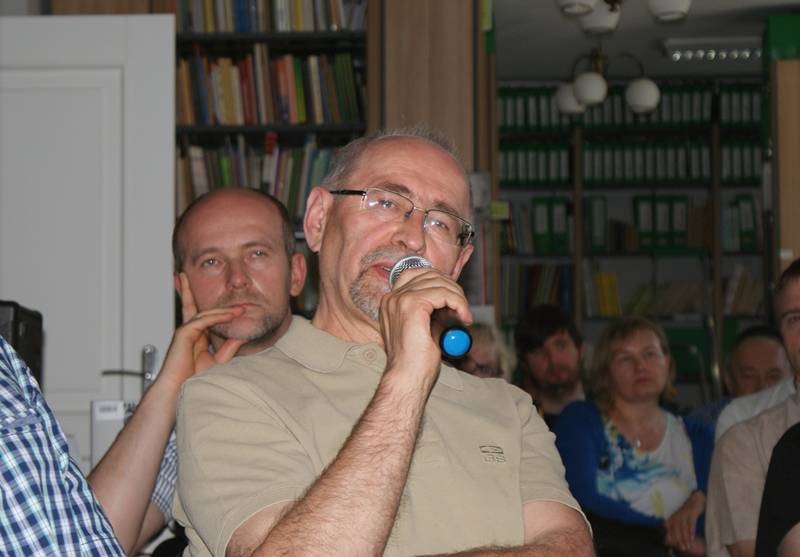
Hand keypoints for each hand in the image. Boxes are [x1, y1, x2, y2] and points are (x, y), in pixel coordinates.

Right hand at [155, 273, 245, 392]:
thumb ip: (229, 348)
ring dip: (223, 310)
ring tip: (240, 309)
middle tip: (225, 296)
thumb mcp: (218, 360)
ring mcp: (186, 331)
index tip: (238, 309)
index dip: (219, 310)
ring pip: (205, 313)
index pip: (206, 317)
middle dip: (199, 295)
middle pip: (193, 306)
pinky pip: (203, 320)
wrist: (180, 389)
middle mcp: (189, 331)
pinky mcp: (184, 333)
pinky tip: (230, 315)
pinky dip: (218, 317)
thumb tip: (243, 337)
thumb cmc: (194, 379)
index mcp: (196, 337)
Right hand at [379, 268, 471, 387]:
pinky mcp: (411, 305)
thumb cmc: (416, 361)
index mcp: (391, 302)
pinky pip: (442, 294)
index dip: (440, 282)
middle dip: (452, 288)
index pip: (418, 274)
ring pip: (438, 283)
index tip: (454, 300)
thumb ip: (432, 311)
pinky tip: (463, 317)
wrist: (408, 378)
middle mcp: (392, 297)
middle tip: (462, 308)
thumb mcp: (424, 328)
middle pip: (429, 275)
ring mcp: (400, 300)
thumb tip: (452, 300)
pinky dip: (458, 303)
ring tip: (464, 315)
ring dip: (458, 297)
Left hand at [664, 490, 705, 553]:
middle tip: (683, 548)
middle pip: (676, 529)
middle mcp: (676, 516)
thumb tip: (672, 534)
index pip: (669, 528)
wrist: (695, 499)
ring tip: (688, 545)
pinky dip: (691, 531)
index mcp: (673, 517)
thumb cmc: (688, 511)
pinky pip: (691, 523)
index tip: (672, 545)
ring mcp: (683, 514)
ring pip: (683, 528)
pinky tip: (692, 537)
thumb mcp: (681, 518)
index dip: (671, 537)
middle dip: (679, 540)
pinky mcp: (691, 513)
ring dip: (685, 537)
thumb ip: (677, 526)